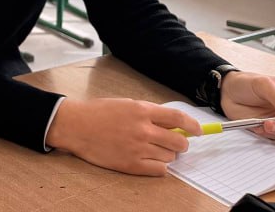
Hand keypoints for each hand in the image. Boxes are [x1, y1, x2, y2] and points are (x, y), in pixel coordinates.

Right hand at [45, 97, 198, 175]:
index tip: (198, 130)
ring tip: (152, 149)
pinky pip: (160, 170)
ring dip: (166, 154)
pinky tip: (149, 160)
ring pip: (170, 157)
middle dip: (181, 143)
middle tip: (174, 143)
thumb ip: (149, 113)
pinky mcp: (132, 165)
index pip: (178, 118)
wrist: (75, 126)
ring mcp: (138, 148)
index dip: (193, 125)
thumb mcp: (125, 104)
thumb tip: (172, 123)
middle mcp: (143, 129)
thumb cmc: (98, 113)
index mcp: (142, 110)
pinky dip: (159, 166)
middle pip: (179, 141)